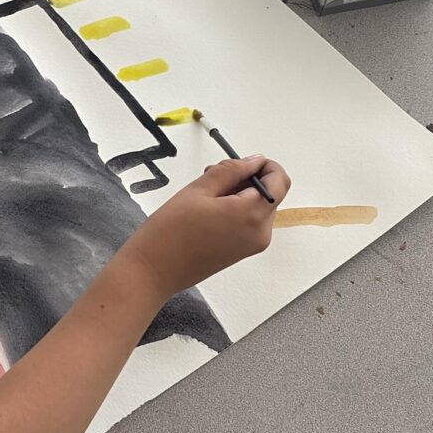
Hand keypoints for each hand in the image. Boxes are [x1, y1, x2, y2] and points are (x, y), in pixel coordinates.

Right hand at [118, 156, 290, 301]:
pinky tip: (208, 211)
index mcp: (252, 215)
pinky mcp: (241, 252)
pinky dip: (236, 210)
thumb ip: (231, 170)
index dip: (265, 165)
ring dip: (239, 194)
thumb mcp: (199, 190)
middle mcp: (260, 233)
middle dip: (247, 179)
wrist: (153, 271)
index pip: (279, 181)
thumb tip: (254, 161)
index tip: (239, 162)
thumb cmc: (170, 231)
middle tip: (212, 176)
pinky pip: (249, 222)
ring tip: (205, 195)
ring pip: (258, 207)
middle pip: (270, 194)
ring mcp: (252, 245)